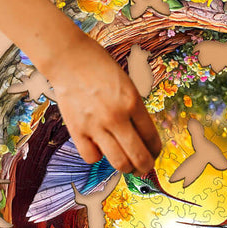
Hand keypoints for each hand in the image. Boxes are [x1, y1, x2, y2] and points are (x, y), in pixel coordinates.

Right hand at [47, 36, 161, 174]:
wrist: (70, 60)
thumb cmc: (101, 68)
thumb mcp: (127, 85)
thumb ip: (134, 110)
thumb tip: (141, 136)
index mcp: (133, 102)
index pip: (151, 137)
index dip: (156, 150)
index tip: (155, 153)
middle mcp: (116, 117)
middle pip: (138, 155)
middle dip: (145, 166)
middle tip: (145, 167)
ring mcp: (96, 125)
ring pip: (118, 161)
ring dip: (126, 167)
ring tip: (127, 166)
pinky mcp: (77, 130)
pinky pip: (91, 157)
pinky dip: (97, 157)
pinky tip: (99, 149)